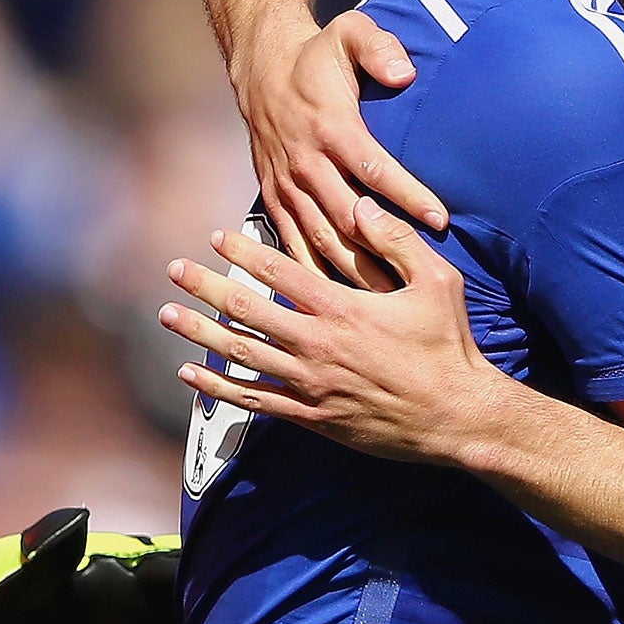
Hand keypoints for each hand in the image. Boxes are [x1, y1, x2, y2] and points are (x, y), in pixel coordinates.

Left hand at [160, 199, 502, 464]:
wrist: (456, 416)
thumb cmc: (449, 348)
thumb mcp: (437, 282)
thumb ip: (396, 241)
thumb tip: (363, 206)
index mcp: (342, 309)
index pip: (278, 272)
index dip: (243, 251)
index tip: (217, 237)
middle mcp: (316, 345)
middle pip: (245, 310)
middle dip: (204, 286)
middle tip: (175, 270)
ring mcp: (309, 384)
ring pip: (239, 354)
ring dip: (198, 332)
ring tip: (167, 316)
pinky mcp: (311, 417)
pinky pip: (252, 400)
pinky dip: (217, 386)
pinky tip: (192, 374)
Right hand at [232, 9, 444, 280]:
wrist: (260, 66)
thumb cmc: (316, 55)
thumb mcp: (349, 33)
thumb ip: (379, 47)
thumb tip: (405, 71)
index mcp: (332, 127)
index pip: (375, 168)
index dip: (409, 195)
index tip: (441, 220)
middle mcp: (307, 162)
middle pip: (348, 217)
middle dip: (382, 250)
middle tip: (415, 282)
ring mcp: (288, 184)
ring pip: (320, 238)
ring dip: (351, 271)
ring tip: (383, 303)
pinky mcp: (274, 197)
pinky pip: (293, 241)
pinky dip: (311, 272)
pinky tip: (334, 301)